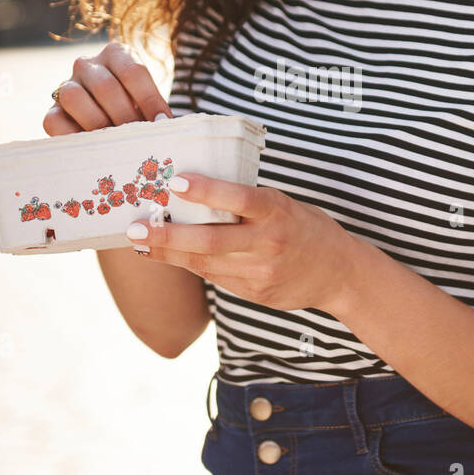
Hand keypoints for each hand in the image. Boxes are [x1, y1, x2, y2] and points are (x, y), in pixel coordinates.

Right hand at [42, 40, 171, 134]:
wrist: (106, 120)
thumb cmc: (133, 109)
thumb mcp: (145, 101)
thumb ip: (153, 110)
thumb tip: (167, 129)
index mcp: (115, 53)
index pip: (133, 72)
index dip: (150, 100)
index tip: (162, 123)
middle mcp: (87, 64)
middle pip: (105, 87)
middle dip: (125, 117)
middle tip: (140, 140)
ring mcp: (65, 85)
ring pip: (74, 98)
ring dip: (98, 125)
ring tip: (117, 145)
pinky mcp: (52, 111)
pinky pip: (54, 121)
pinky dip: (73, 136)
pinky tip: (92, 149)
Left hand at [123, 172, 354, 312]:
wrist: (338, 272)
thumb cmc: (304, 227)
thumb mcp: (283, 204)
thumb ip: (248, 203)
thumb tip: (195, 191)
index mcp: (277, 211)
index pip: (240, 198)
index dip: (207, 190)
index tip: (176, 182)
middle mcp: (269, 242)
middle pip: (211, 240)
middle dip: (168, 235)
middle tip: (135, 228)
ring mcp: (261, 271)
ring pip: (205, 263)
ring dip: (168, 254)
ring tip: (139, 243)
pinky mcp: (255, 292)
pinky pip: (215, 277)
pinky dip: (189, 265)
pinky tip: (166, 257)